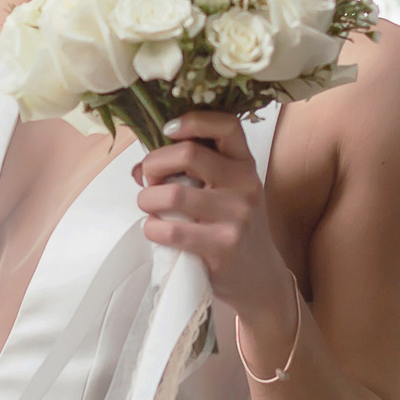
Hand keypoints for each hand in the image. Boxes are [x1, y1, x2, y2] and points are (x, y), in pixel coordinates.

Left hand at [134, 111, 297, 331]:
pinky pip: (172, 230)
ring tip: (149, 207)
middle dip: (155, 164)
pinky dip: (152, 228)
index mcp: (245, 164)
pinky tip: (156, 230)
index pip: (227, 125)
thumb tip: (139, 169)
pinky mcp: (222, 247)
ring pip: (173, 193)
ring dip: (147, 199)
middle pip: (188, 154)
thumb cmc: (231, 227)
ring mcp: (236, 216)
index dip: (193, 120)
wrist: (260, 278)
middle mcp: (245, 185)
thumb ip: (188, 172)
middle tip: (150, 180)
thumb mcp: (223, 192)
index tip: (167, 130)